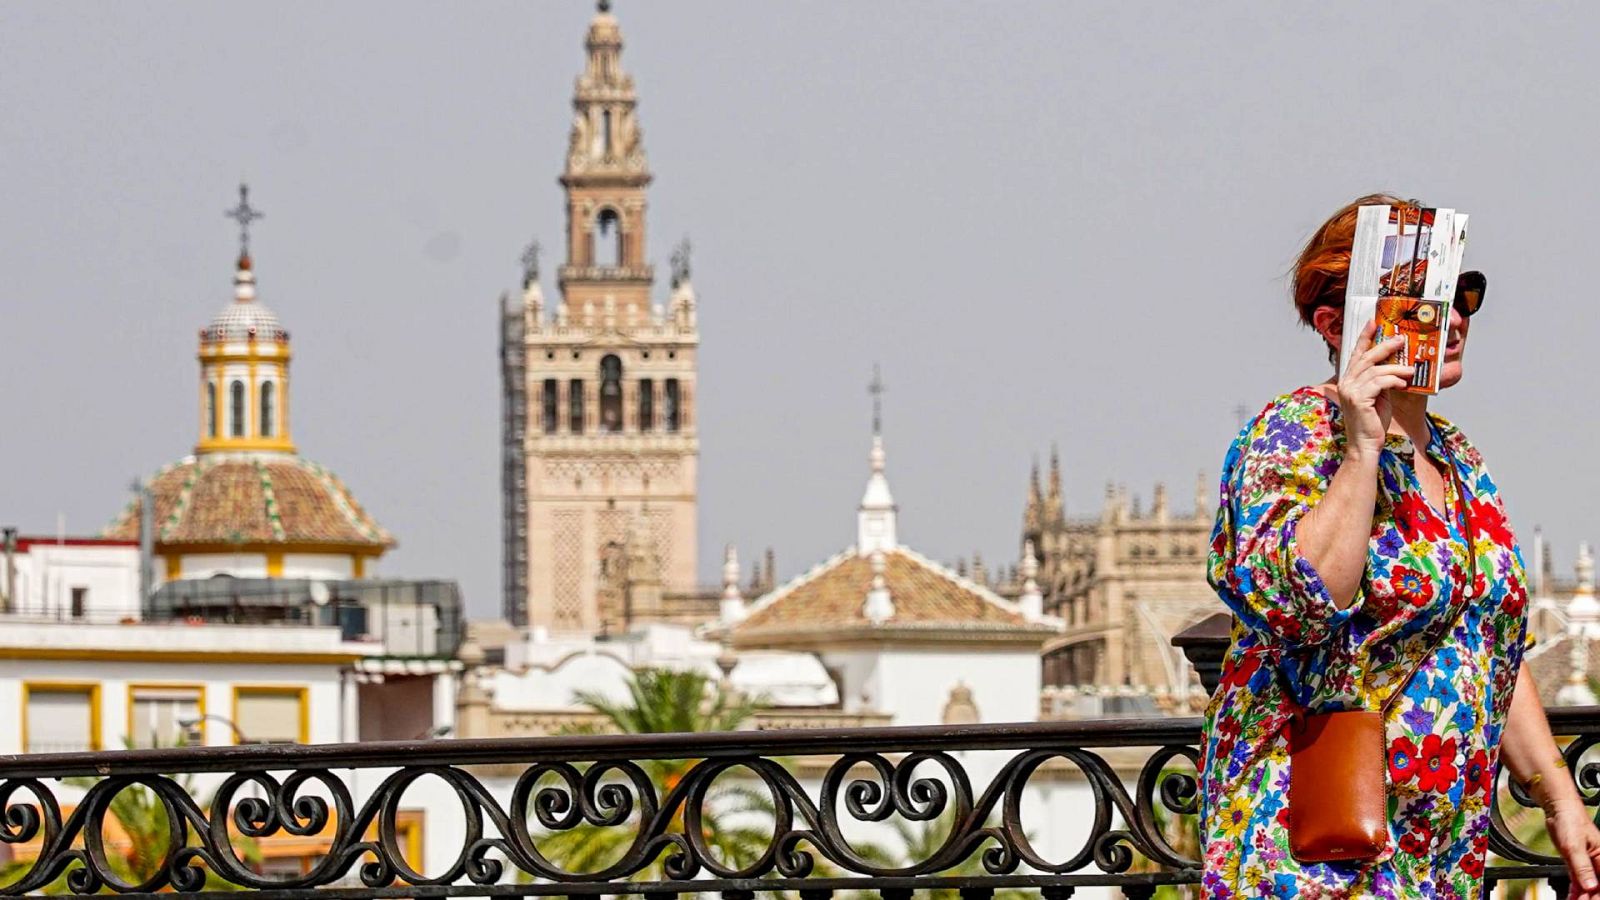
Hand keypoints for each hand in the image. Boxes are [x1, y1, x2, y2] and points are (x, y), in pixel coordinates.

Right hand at [1336, 320, 1412, 460]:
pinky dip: (1394, 380)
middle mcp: (1346, 383)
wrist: (1366, 444)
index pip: (1356, 354)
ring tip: (1411, 370)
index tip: (1372, 322)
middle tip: (1401, 339)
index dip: (1364, 337)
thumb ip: (1382, 381)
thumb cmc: (1373, 422)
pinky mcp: (1358, 400)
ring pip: (1376, 370)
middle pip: (1366, 357)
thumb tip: (1398, 366)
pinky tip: (1403, 383)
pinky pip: (1380, 383)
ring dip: (1397, 368)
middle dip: (1385, 346)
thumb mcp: (1379, 396)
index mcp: (1349, 380)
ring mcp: (1350, 391)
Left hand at [1546, 797, 1599, 897]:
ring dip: (1583, 896)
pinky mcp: (1576, 863)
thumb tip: (1591, 886)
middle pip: (1597, 886)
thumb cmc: (1570, 821)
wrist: (1558, 810)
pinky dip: (1575, 891)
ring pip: (1588, 886)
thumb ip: (1582, 866)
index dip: (1598, 894)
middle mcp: (1599, 862)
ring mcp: (1587, 864)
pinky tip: (1572, 898)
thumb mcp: (1574, 846)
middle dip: (1591, 897)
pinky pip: (1578, 881)